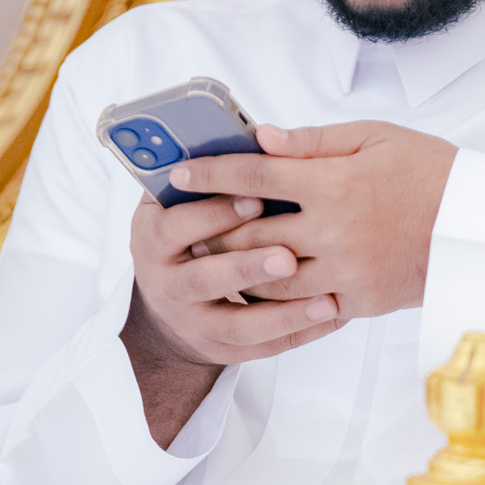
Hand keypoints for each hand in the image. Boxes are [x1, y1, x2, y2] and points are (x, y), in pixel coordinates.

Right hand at [126, 185, 338, 371]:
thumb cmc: (190, 230)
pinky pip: (261, 347)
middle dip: (247, 266)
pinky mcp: (219, 349)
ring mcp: (192, 322)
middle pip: (204, 279)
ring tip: (324, 298)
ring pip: (236, 324)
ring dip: (280, 313)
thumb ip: (212, 173)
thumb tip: (260, 136)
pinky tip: (330, 315)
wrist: (173, 299)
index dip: (213, 212)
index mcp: (153, 236)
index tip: (253, 197)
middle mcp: (165, 283)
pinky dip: (297, 333)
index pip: (175, 225)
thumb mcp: (181, 197)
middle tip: (288, 256)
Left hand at [166, 120, 457, 320]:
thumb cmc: (429, 171)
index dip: (210, 173)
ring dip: (235, 268)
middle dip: (211, 228)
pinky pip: (303, 305)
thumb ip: (314, 141)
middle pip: (251, 232)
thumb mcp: (375, 137)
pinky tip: (258, 286)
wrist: (478, 226)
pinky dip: (274, 298)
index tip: (180, 173)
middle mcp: (334, 230)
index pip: (254, 176)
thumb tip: (263, 138)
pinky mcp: (360, 300)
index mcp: (334, 183)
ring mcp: (346, 270)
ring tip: (214, 258)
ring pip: (269, 276)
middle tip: (184, 223)